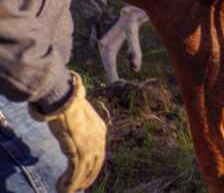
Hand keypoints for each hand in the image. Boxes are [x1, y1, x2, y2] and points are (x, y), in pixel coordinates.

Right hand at [30, 72, 106, 192]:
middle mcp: (98, 139)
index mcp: (100, 130)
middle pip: (95, 164)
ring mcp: (90, 146)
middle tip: (79, 186)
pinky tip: (62, 188)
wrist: (64, 100)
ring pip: (84, 171)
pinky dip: (69, 183)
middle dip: (87, 177)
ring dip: (75, 183)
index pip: (100, 152)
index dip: (93, 165)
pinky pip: (74, 173)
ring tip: (66, 190)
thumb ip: (79, 123)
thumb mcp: (78, 114)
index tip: (87, 173)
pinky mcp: (79, 152)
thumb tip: (73, 123)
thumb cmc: (68, 104)